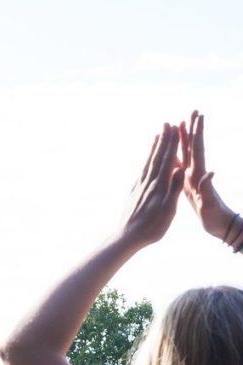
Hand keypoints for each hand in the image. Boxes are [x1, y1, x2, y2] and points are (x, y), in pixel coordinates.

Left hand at [120, 123, 183, 248]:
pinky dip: (146, 162)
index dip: (172, 144)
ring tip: (156, 135)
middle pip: (157, 157)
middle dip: (163, 140)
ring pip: (148, 163)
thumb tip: (180, 169)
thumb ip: (174, 189)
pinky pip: (141, 172)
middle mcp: (148, 183)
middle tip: (166, 124)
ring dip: (153, 148)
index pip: (168, 160)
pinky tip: (147, 160)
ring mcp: (139, 187)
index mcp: (159, 186)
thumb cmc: (151, 228)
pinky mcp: (133, 193)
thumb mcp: (168, 210)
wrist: (127, 238)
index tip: (175, 129)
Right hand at [181, 111, 238, 241]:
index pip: (198, 150)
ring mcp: (192, 179)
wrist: (219, 226)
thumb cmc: (215, 217)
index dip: (197, 133)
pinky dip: (176, 158)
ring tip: (179, 125)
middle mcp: (196, 174)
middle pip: (193, 148)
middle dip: (192, 130)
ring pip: (186, 155)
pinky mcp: (188, 186)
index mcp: (199, 176)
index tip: (197, 116)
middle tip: (192, 111)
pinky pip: (180, 169)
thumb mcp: (210, 205)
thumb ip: (208, 189)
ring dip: (183, 140)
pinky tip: (171, 154)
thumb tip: (210, 173)